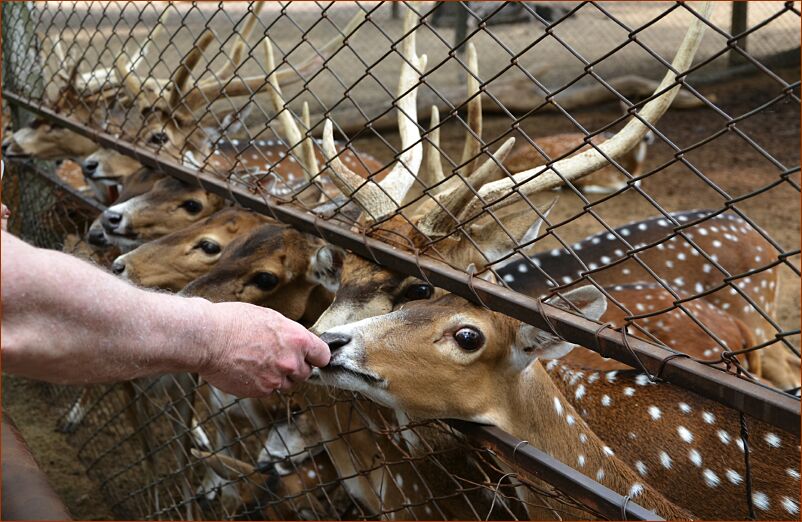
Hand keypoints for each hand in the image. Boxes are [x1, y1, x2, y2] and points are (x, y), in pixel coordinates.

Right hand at [198, 301, 329, 396]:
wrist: (208, 339)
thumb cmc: (234, 322)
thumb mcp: (270, 318)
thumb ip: (289, 334)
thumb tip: (296, 343)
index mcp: (297, 339)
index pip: (323, 355)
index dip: (316, 356)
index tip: (311, 357)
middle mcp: (291, 361)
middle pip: (305, 372)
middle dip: (295, 367)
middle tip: (276, 357)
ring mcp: (276, 379)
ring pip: (287, 384)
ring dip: (278, 377)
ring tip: (258, 362)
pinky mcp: (260, 391)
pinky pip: (268, 391)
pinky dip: (261, 384)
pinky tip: (247, 370)